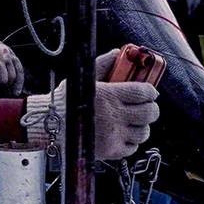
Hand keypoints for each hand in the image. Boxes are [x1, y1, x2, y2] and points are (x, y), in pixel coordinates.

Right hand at [21, 49, 160, 159]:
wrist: (51, 125)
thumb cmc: (66, 101)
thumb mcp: (85, 77)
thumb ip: (104, 63)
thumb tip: (118, 53)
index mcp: (109, 95)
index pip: (143, 92)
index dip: (151, 91)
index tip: (151, 91)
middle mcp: (114, 116)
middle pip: (149, 113)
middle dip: (152, 108)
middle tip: (148, 106)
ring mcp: (114, 136)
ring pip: (144, 132)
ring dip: (143, 125)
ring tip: (135, 121)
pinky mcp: (110, 151)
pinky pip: (133, 148)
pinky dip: (133, 141)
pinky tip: (125, 134)